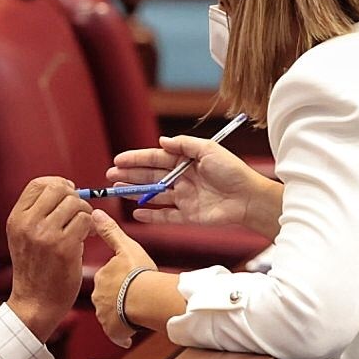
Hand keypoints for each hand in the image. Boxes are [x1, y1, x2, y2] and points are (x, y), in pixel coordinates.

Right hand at [5, 177, 94, 339]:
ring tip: (83, 229)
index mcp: (16, 219)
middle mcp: (28, 224)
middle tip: (79, 214)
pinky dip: (91, 228)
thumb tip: (66, 187)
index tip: (68, 195)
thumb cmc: (35, 269)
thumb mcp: (24, 237)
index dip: (58, 184)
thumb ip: (37, 212)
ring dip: (85, 214)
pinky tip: (87, 238)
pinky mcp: (64, 247)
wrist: (35, 303)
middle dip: (75, 197)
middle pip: (59, 189)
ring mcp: (45, 235)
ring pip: (76, 204)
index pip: (38, 184)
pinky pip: (86, 221)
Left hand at [89, 210, 157, 347]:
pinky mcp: (113, 331)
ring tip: (136, 311)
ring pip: (111, 316)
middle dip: (117, 298)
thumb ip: (110, 231)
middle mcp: (99, 298)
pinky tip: (128, 335)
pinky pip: (116, 335)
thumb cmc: (138, 273)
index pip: (107, 279)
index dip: (119, 279)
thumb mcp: (126, 247)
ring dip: (120, 316)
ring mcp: (105, 315)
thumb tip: (95, 213)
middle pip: (107, 298)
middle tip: (134, 295)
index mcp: (102, 278)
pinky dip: (121, 335)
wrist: (145, 299)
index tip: (129, 280)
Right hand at [106, 135, 282, 237]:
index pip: (155, 159)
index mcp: (185, 161)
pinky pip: (165, 216)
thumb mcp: (208, 149)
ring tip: (118, 191)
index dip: (136, 159)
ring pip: (154, 196)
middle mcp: (182, 179)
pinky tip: (136, 212)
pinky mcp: (188, 216)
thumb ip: (184, 145)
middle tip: (110, 176)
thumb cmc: (232, 170)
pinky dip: (151, 215)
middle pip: (150, 177)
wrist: (248, 197)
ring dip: (135, 193)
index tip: (118, 160)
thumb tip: (161, 142)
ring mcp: (184, 198)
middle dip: (130, 175)